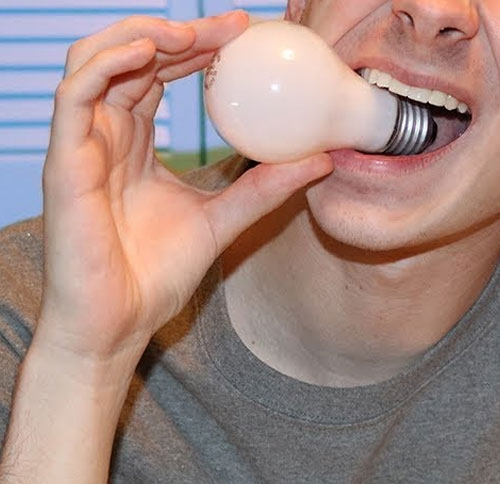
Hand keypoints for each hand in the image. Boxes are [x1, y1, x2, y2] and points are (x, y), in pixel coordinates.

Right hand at [34, 12, 332, 371]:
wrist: (120, 323)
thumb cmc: (156, 274)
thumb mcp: (224, 219)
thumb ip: (264, 187)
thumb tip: (320, 159)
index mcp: (134, 143)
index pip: (158, 74)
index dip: (195, 47)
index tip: (241, 33)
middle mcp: (106, 136)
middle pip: (131, 59)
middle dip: (178, 32)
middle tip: (230, 26)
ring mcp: (82, 147)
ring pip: (94, 63)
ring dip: (141, 36)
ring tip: (191, 33)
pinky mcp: (64, 163)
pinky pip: (75, 96)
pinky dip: (107, 65)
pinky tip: (150, 53)